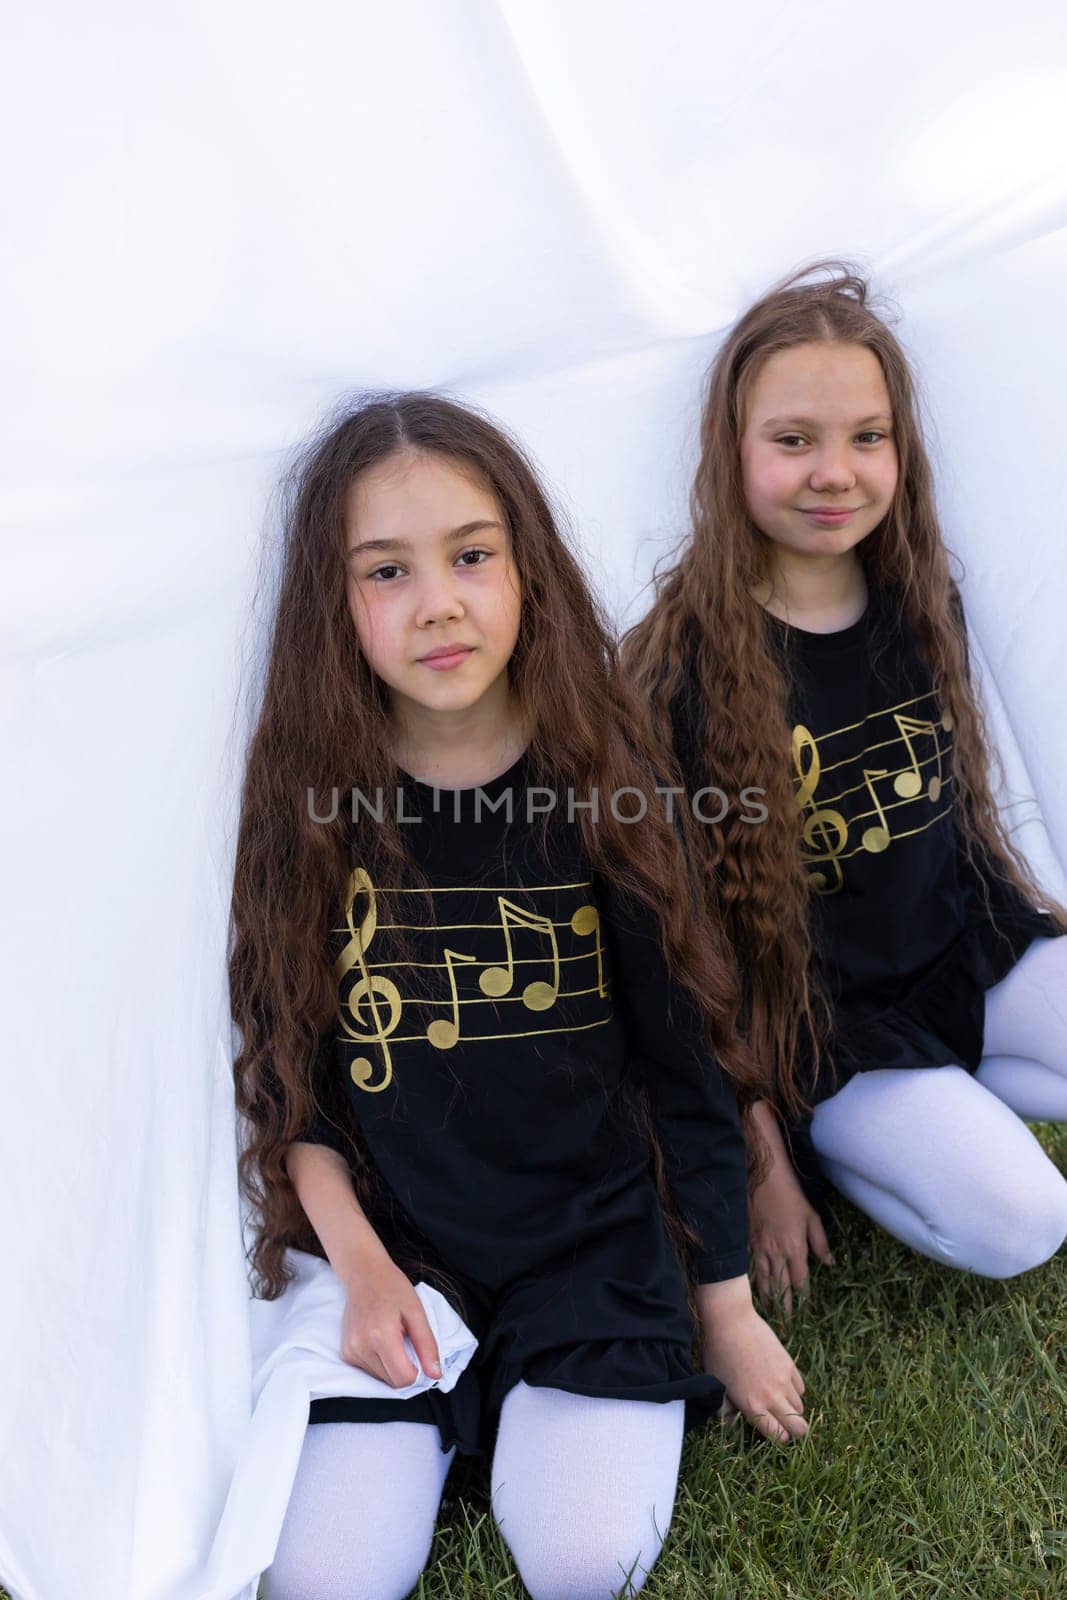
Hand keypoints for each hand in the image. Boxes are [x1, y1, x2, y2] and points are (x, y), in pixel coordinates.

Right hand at [339, 1253, 441, 1387]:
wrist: (364, 1274)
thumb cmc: (393, 1289)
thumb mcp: (417, 1312)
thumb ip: (427, 1345)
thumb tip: (436, 1374)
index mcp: (381, 1336)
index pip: (403, 1378)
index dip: (417, 1372)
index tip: (419, 1354)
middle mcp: (361, 1347)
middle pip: (392, 1381)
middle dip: (404, 1368)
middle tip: (406, 1341)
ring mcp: (350, 1351)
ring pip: (381, 1379)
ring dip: (392, 1366)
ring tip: (392, 1339)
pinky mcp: (345, 1353)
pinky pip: (369, 1371)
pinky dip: (380, 1363)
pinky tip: (380, 1341)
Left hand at [696, 1277, 807, 1441]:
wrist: (731, 1321)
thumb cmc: (718, 1354)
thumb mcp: (716, 1386)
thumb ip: (725, 1412)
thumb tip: (732, 1424)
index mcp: (753, 1407)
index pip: (780, 1438)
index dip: (778, 1439)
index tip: (771, 1432)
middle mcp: (773, 1397)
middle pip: (800, 1428)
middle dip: (794, 1431)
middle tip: (783, 1423)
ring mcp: (784, 1380)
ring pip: (801, 1407)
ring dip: (791, 1409)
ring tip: (776, 1400)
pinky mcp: (790, 1364)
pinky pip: (801, 1388)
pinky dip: (794, 1390)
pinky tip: (779, 1383)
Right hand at [750, 1142, 833, 1316]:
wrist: (762, 1178)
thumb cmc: (790, 1195)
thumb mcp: (812, 1217)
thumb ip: (820, 1243)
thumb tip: (830, 1263)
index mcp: (795, 1248)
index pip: (800, 1281)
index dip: (803, 1296)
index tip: (806, 1309)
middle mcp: (776, 1253)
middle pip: (780, 1286)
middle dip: (785, 1306)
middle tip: (788, 1323)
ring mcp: (759, 1248)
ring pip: (763, 1280)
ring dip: (767, 1298)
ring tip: (770, 1313)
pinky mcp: (746, 1242)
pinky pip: (750, 1267)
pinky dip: (752, 1280)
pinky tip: (752, 1290)